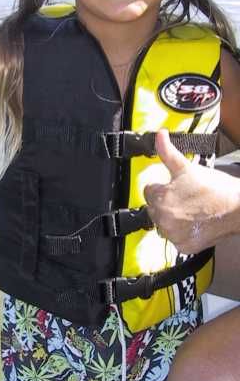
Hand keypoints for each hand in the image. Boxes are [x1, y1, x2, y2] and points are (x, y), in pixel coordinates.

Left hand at [144, 130, 239, 253]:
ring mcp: (173, 234)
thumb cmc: (215, 188)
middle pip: (154, 208)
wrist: (238, 208)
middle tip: (185, 198)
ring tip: (192, 210)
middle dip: (166, 202)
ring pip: (164, 224)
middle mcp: (163, 219)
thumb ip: (167, 152)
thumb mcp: (188, 167)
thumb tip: (159, 135)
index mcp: (160, 198)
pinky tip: (195, 223)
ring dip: (173, 218)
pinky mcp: (184, 246)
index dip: (162, 186)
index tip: (175, 187)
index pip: (149, 191)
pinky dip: (182, 233)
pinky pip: (175, 238)